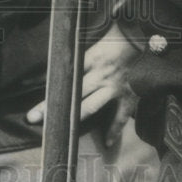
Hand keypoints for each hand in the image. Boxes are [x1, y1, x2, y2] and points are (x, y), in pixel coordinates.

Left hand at [27, 21, 139, 146]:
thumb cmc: (120, 38)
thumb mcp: (98, 41)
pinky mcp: (129, 96)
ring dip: (75, 120)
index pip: (64, 76)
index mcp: (90, 59)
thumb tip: (65, 59)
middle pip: (71, 94)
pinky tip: (106, 143)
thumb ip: (82, 54)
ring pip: (90, 106)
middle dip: (52, 107)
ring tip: (61, 132)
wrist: (147, 39)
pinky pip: (120, 117)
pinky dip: (114, 131)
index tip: (35, 99)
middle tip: (35, 118)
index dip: (49, 90)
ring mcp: (113, 87)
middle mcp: (99, 75)